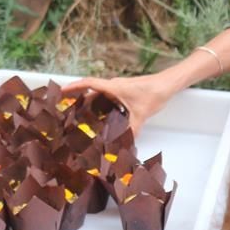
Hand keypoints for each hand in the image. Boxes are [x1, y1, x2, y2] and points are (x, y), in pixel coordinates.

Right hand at [62, 73, 178, 135]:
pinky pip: (108, 97)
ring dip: (90, 102)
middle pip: (91, 90)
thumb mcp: (141, 115)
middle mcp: (114, 85)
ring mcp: (119, 88)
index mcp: (113, 87)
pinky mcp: (125, 91)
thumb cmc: (153, 93)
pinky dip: (102, 104)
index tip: (61, 90)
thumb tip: (123, 146)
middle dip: (78, 97)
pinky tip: (102, 116)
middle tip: (67, 107)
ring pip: (100, 94)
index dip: (74, 87)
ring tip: (81, 114)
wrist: (168, 84)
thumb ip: (131, 131)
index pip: (89, 84)